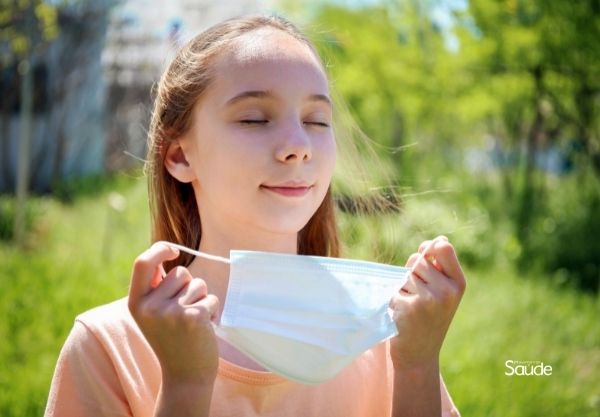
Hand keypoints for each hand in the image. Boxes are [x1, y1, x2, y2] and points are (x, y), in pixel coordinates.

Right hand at [128, 242, 219, 385]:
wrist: (185, 376)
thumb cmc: (172, 339)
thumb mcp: (153, 314)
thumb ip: (155, 286)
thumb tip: (163, 252)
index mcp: (136, 303)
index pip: (142, 263)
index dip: (160, 249)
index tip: (174, 251)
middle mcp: (150, 307)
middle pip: (180, 272)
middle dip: (189, 286)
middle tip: (184, 312)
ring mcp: (171, 312)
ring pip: (198, 284)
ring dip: (201, 299)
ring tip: (193, 322)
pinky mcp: (193, 317)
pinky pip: (212, 298)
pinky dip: (213, 311)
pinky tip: (204, 329)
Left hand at [389, 236, 465, 369]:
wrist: (419, 354)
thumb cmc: (429, 318)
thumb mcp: (443, 292)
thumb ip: (439, 267)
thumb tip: (437, 240)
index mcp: (458, 283)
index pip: (443, 248)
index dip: (429, 249)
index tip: (426, 261)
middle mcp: (447, 291)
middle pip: (417, 260)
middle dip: (412, 273)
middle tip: (419, 296)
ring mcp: (428, 300)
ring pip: (404, 275)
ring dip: (403, 287)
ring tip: (412, 306)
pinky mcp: (409, 308)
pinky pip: (394, 290)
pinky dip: (394, 299)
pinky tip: (402, 315)